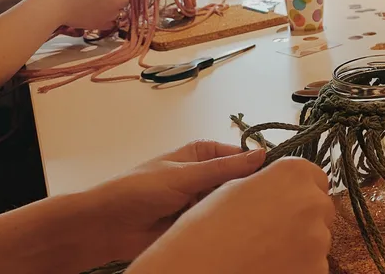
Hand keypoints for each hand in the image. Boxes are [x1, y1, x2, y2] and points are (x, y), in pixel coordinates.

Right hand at [49, 0, 127, 29]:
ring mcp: (110, 15)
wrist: (57, 5)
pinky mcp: (102, 25)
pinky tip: (97, 16)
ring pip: (119, 12)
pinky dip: (107, 20)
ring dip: (112, 9)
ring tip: (99, 7)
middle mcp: (115, 1)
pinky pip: (111, 23)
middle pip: (125, 0)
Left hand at [88, 141, 266, 261]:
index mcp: (202, 155)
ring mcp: (200, 200)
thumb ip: (223, 168)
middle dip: (250, 189)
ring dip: (238, 209)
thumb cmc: (139, 190)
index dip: (259, 165)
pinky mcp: (195, 224)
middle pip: (238, 181)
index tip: (280, 176)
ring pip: (230, 203)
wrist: (105, 226)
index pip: (240, 156)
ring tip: (261, 217)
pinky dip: (227, 226)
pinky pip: (218, 223)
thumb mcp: (184, 175)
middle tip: (275, 200)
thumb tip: (263, 154)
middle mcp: (204, 175)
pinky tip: (243, 230)